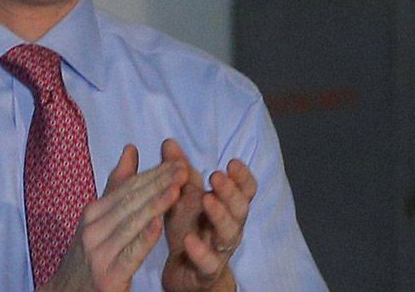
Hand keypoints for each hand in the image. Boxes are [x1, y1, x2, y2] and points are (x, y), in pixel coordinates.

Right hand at [41, 145, 186, 291]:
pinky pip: (129, 254)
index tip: (177, 162)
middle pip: (131, 201)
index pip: (128, 187)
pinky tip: (159, 224)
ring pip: (131, 223)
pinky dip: (144, 238)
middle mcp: (93, 229)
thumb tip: (131, 149)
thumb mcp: (99, 219)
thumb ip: (117, 186)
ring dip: (156, 204)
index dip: (154, 173)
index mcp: (93, 212)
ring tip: (177, 189)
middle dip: (159, 184)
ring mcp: (99, 253)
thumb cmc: (88, 254)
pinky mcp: (107, 277)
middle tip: (183, 169)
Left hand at [160, 139, 257, 291]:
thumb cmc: (188, 229)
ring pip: (229, 233)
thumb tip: (169, 142)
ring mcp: (220, 249)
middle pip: (240, 208)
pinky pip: (209, 262)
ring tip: (207, 200)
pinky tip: (189, 240)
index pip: (245, 190)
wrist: (183, 272)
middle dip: (230, 191)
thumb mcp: (182, 198)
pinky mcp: (207, 270)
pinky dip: (200, 251)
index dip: (243, 177)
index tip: (232, 162)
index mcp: (227, 207)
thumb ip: (179, 172)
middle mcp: (229, 227)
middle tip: (216, 176)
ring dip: (220, 215)